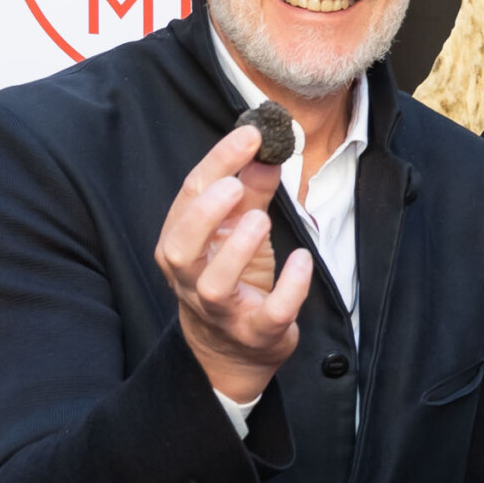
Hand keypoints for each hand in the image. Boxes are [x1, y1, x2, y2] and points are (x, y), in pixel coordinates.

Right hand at [155, 124, 312, 404]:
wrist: (234, 348)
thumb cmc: (233, 279)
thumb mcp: (238, 232)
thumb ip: (250, 193)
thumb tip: (265, 153)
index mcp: (182, 243)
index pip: (190, 197)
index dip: (217, 162)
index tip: (250, 134)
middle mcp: (191, 277)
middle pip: (181, 244)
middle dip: (206, 212)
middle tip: (237, 185)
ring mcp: (221, 309)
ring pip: (213, 282)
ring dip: (236, 249)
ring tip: (261, 219)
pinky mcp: (256, 332)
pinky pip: (270, 312)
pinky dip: (288, 288)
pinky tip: (302, 260)